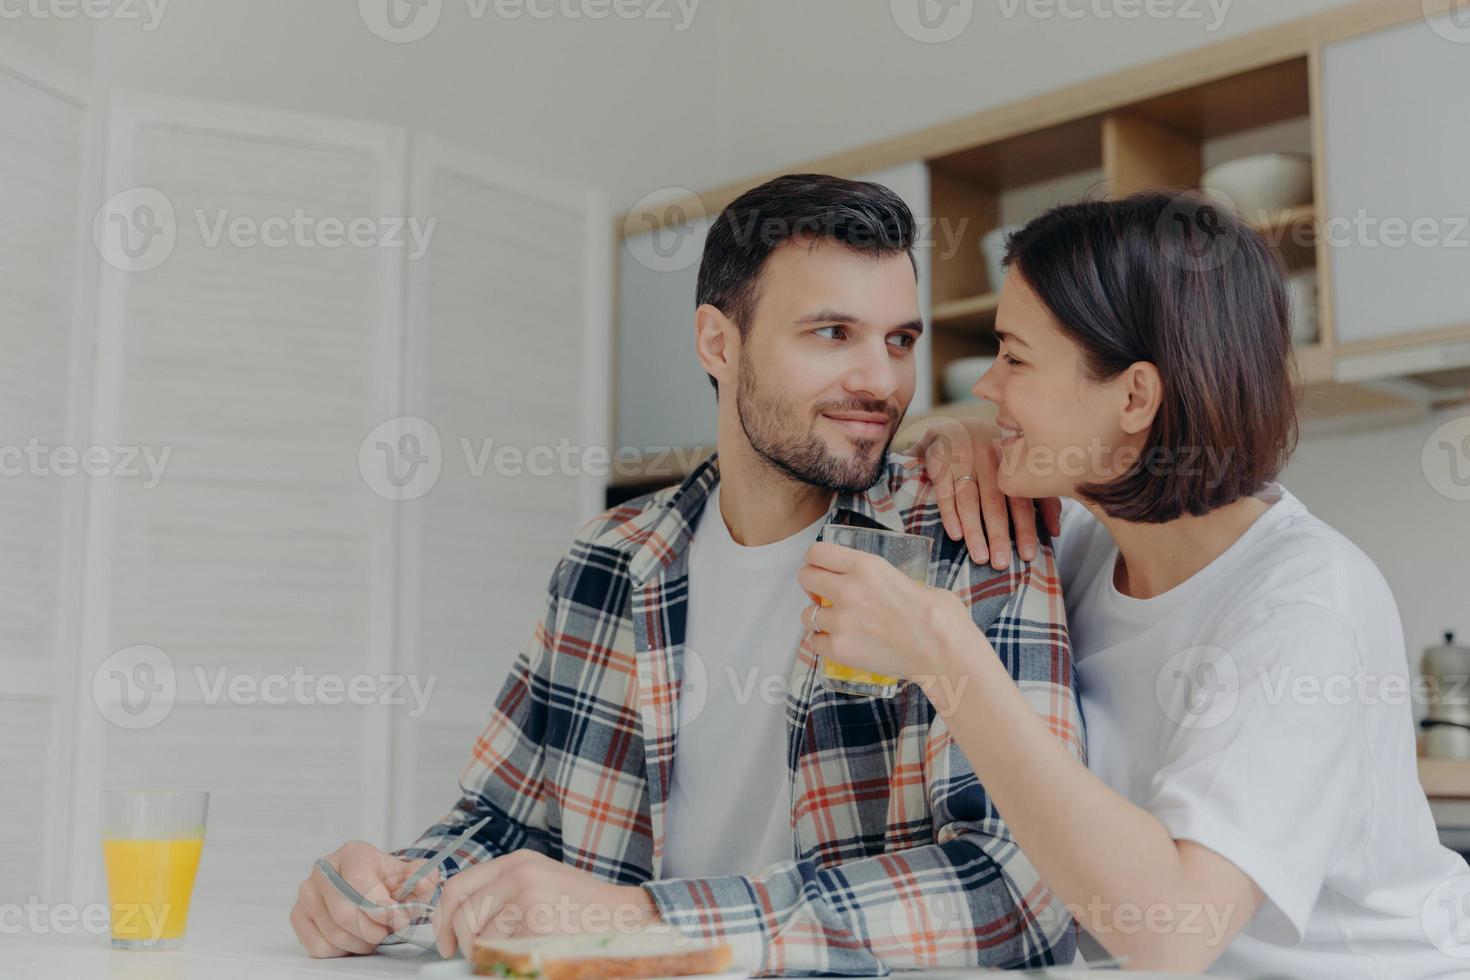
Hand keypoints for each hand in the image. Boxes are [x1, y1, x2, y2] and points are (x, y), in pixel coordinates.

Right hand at [290, 840, 440, 957]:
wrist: (367, 883)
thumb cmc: (386, 881)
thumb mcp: (408, 876)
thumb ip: (422, 878)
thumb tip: (424, 882)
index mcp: (353, 853)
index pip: (362, 884)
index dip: (382, 909)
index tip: (399, 920)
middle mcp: (324, 869)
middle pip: (345, 913)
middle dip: (372, 930)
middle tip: (386, 933)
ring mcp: (307, 892)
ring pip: (333, 932)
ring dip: (360, 942)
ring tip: (374, 935)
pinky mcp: (298, 914)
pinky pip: (318, 946)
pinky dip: (341, 950)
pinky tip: (354, 937)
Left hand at [433, 849, 659, 957]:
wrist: (624, 916)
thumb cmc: (581, 906)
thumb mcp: (539, 882)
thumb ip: (502, 892)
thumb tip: (458, 921)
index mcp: (517, 861)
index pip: (458, 886)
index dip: (442, 918)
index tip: (445, 940)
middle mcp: (520, 874)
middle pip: (463, 914)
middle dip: (463, 943)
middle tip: (473, 956)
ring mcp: (529, 898)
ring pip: (481, 937)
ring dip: (489, 954)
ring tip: (516, 951)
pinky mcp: (538, 924)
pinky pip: (503, 952)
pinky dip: (509, 961)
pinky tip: (531, 953)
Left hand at [797, 540, 971, 685]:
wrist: (945, 652)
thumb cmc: (940, 616)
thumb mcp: (911, 581)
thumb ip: (885, 580)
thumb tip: (881, 588)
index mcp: (866, 566)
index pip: (818, 552)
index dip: (815, 559)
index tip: (819, 567)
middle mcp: (848, 590)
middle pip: (805, 577)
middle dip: (811, 585)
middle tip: (823, 594)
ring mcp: (841, 621)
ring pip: (807, 614)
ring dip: (818, 617)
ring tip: (834, 624)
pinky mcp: (840, 649)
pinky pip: (814, 643)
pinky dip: (822, 643)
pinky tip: (837, 643)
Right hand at [907, 415, 1060, 568]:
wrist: (954, 425)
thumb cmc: (995, 455)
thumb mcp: (1021, 471)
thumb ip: (1040, 497)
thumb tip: (1055, 531)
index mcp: (1012, 462)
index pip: (1020, 498)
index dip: (1025, 527)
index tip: (1028, 555)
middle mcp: (988, 459)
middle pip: (994, 502)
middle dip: (998, 535)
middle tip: (1002, 563)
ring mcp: (962, 459)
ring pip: (968, 500)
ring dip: (974, 530)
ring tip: (980, 557)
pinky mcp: (939, 461)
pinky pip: (943, 491)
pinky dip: (949, 513)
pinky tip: (956, 535)